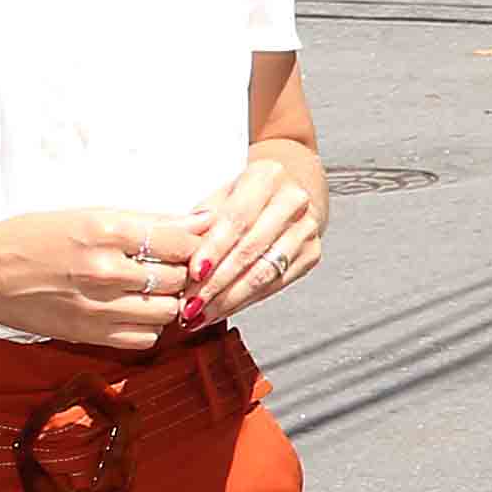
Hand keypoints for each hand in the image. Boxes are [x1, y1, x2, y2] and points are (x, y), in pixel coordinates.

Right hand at [0, 209, 210, 355]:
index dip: (194, 244)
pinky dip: (150, 325)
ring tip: (152, 288)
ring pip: (168, 310)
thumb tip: (201, 220)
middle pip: (178, 277)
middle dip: (183, 272)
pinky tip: (134, 310)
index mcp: (106, 230)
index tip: (191, 244)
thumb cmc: (35, 238)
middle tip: (171, 266)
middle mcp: (106, 270)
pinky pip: (146, 337)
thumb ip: (149, 220)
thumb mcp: (90, 214)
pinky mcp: (93, 334)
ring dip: (169, 300)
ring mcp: (100, 306)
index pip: (179, 241)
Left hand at [184, 145, 326, 326]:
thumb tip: (179, 252)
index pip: (237, 219)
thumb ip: (201, 221)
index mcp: (266, 177)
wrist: (286, 194)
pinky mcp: (311, 253)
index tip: (193, 273)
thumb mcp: (220, 196)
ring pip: (265, 272)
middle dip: (218, 281)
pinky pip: (275, 284)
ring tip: (203, 314)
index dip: (214, 248)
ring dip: (230, 298)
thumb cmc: (245, 197)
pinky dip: (246, 300)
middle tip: (192, 304)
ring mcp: (307, 228)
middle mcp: (293, 201)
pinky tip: (223, 309)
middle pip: (251, 249)